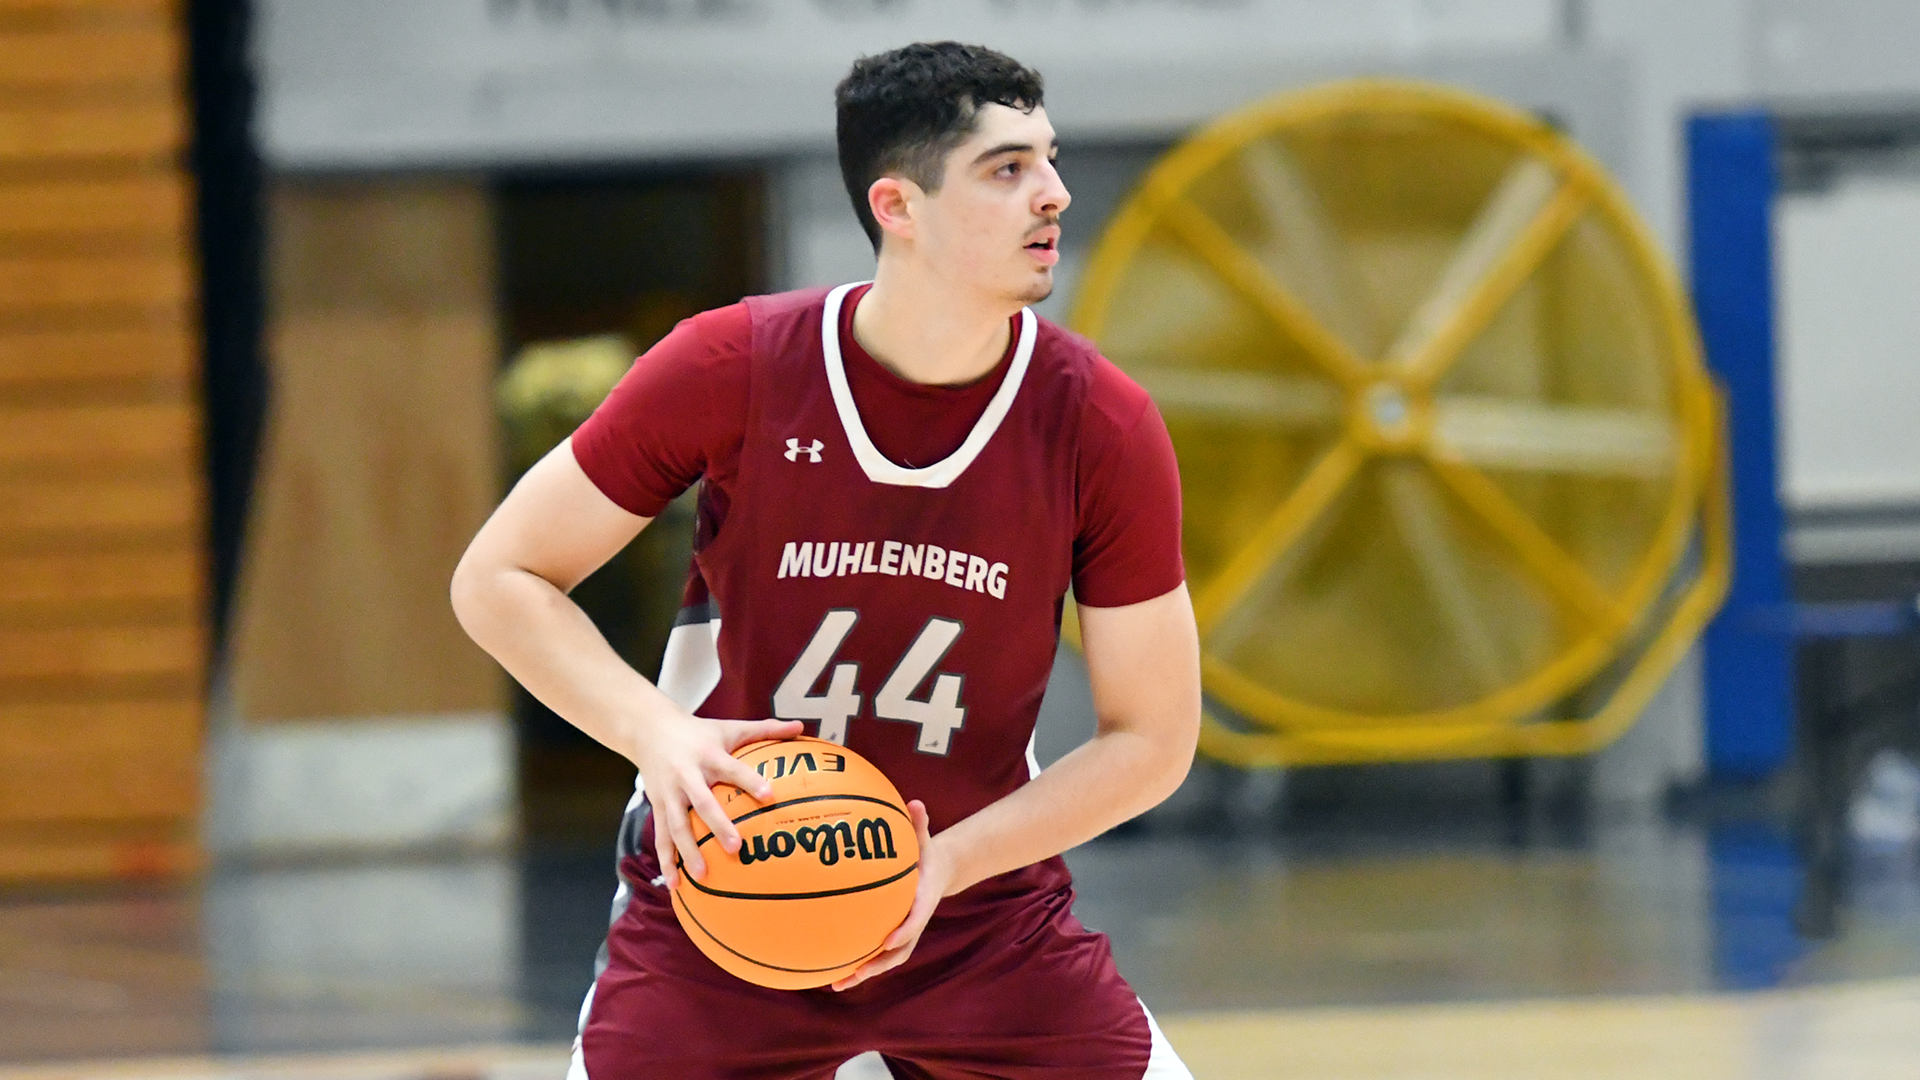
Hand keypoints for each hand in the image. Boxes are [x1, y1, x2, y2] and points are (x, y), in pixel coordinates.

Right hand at [629, 709, 803, 888]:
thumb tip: (801, 727)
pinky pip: (661, 837)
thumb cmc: (699, 732)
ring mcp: (669, 794)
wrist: (649, 730)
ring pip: (677, 826)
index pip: (732, 768)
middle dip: (718, 825)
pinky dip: (667, 861)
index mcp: (708, 755)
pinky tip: (676, 884)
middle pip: (702, 802)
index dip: (750, 781)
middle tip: (737, 847)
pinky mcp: (657, 807)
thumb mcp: (730, 727)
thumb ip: (765, 729)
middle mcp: (686, 775)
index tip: (770, 795)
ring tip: (703, 875)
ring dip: (688, 851)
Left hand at [831, 799, 946, 990]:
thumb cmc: (927, 854)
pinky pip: (874, 952)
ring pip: (885, 960)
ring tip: (836, 983)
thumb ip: (920, 823)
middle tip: (857, 973)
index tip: (888, 939)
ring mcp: (902, 933)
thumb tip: (915, 802)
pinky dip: (855, 963)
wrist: (940, 873)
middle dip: (878, 965)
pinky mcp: (891, 934)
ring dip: (863, 973)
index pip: (916, 920)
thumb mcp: (926, 838)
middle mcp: (913, 923)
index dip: (903, 931)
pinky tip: (829, 969)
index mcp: (923, 902)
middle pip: (898, 951)